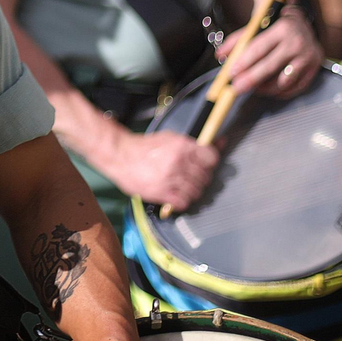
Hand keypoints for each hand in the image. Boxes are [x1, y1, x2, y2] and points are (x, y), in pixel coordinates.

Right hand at [97, 129, 217, 209]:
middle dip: (201, 177)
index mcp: (181, 147)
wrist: (121, 156)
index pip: (211, 158)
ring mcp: (170, 179)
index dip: (210, 161)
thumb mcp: (171, 138)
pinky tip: (176, 193)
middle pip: (205, 177)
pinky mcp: (162, 193)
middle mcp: (178, 163)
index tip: (206, 163)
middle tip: (192, 175)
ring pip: (197, 192)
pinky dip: (183, 200)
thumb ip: (194, 143)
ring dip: (192, 190)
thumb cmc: (145, 147)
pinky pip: (184, 202)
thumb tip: (219, 142)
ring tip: (183, 185)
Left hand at [217, 8, 321, 97]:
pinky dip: (281, 92)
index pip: (260, 48)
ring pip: (284, 81)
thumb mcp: (256, 26)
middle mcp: (297, 42)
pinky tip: (269, 90)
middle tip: (237, 88)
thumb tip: (221, 55)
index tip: (233, 73)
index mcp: (282, 28)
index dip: (245, 62)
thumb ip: (237, 40)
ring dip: (265, 88)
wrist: (301, 21)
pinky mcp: (315, 67)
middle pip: (271, 66)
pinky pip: (296, 87)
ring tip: (253, 88)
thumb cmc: (275, 25)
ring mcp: (308, 56)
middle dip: (251, 79)